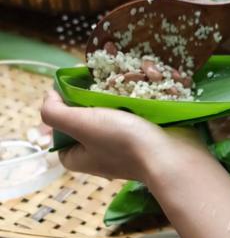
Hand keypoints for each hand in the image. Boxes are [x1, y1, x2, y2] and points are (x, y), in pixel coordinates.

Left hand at [41, 90, 207, 185]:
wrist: (171, 155)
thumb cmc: (124, 142)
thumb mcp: (80, 125)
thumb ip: (54, 112)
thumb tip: (51, 97)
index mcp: (79, 157)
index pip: (59, 127)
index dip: (61, 105)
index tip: (73, 87)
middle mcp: (99, 154)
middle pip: (85, 118)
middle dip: (90, 97)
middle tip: (98, 81)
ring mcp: (123, 147)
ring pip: (109, 114)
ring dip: (113, 95)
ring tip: (119, 80)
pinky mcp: (143, 138)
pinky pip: (130, 115)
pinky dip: (131, 101)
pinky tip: (136, 90)